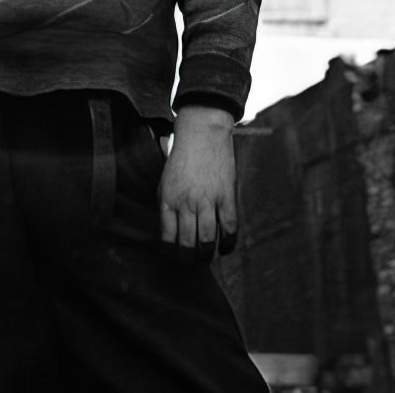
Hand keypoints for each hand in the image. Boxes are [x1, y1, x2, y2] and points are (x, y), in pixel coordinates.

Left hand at [159, 105, 237, 262]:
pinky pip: (229, 228)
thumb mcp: (165, 181)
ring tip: (206, 258)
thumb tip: (169, 233)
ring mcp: (207, 200)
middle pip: (187, 244)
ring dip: (207, 255)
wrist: (202, 132)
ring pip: (207, 240)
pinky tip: (225, 249)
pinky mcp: (226, 196)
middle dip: (189, 260)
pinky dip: (228, 244)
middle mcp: (186, 202)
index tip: (174, 256)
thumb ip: (166, 205)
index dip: (170, 253)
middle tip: (191, 262)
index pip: (167, 238)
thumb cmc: (181, 158)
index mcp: (168, 199)